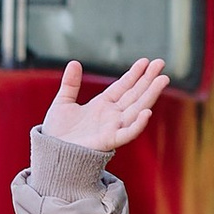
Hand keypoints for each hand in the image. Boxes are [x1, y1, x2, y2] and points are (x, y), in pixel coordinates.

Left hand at [40, 58, 167, 154]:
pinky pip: (127, 133)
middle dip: (148, 79)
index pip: (123, 86)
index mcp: (102, 105)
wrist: (51, 152)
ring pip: (136, 109)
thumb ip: (70, 83)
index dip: (135, 74)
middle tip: (161, 63)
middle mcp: (111, 115)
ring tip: (162, 80)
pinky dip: (138, 124)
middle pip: (134, 95)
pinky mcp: (108, 141)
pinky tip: (147, 112)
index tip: (146, 61)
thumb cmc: (57, 132)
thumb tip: (74, 62)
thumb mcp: (63, 102)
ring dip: (150, 95)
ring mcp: (112, 128)